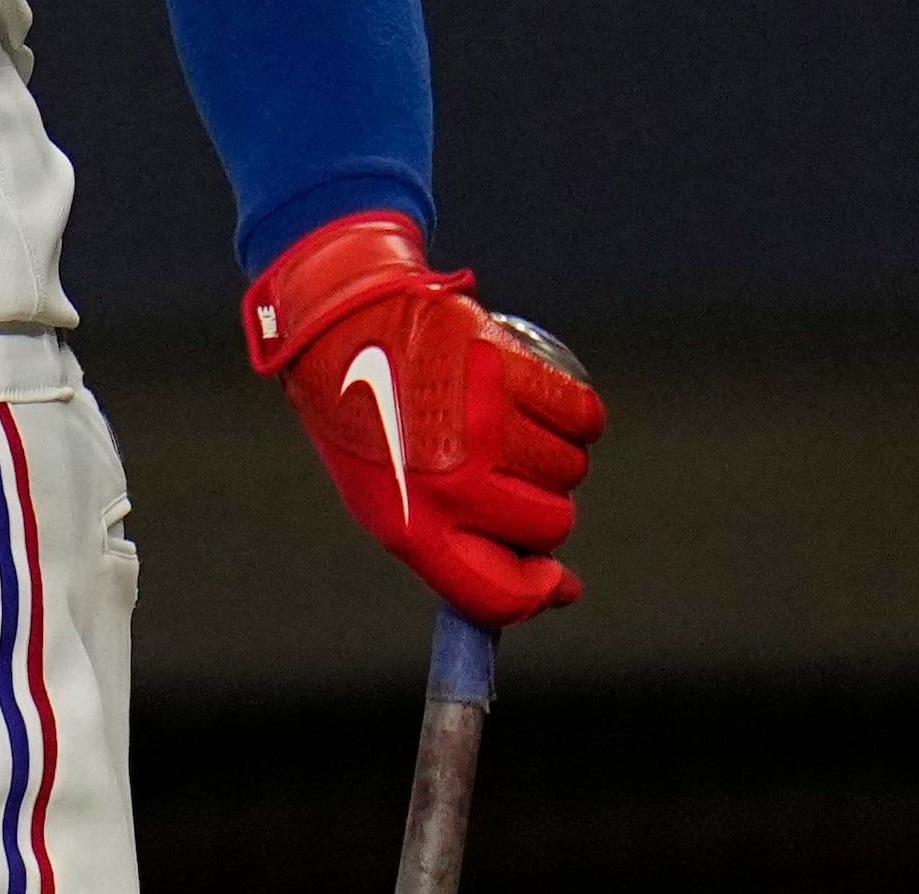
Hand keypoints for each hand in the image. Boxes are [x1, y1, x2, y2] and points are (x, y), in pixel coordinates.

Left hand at [245, 214, 606, 627]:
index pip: (500, 596)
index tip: (553, 577)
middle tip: (496, 468)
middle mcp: (451, 484)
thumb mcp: (385, 497)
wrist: (336, 322)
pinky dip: (572, 413)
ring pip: (570, 470)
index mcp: (411, 524)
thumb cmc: (365, 418)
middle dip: (537, 507)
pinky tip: (531, 399)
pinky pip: (582, 417)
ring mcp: (484, 425)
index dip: (537, 592)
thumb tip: (562, 589)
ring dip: (549, 454)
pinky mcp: (507, 369)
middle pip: (550, 528)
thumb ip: (466, 552)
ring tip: (497, 423)